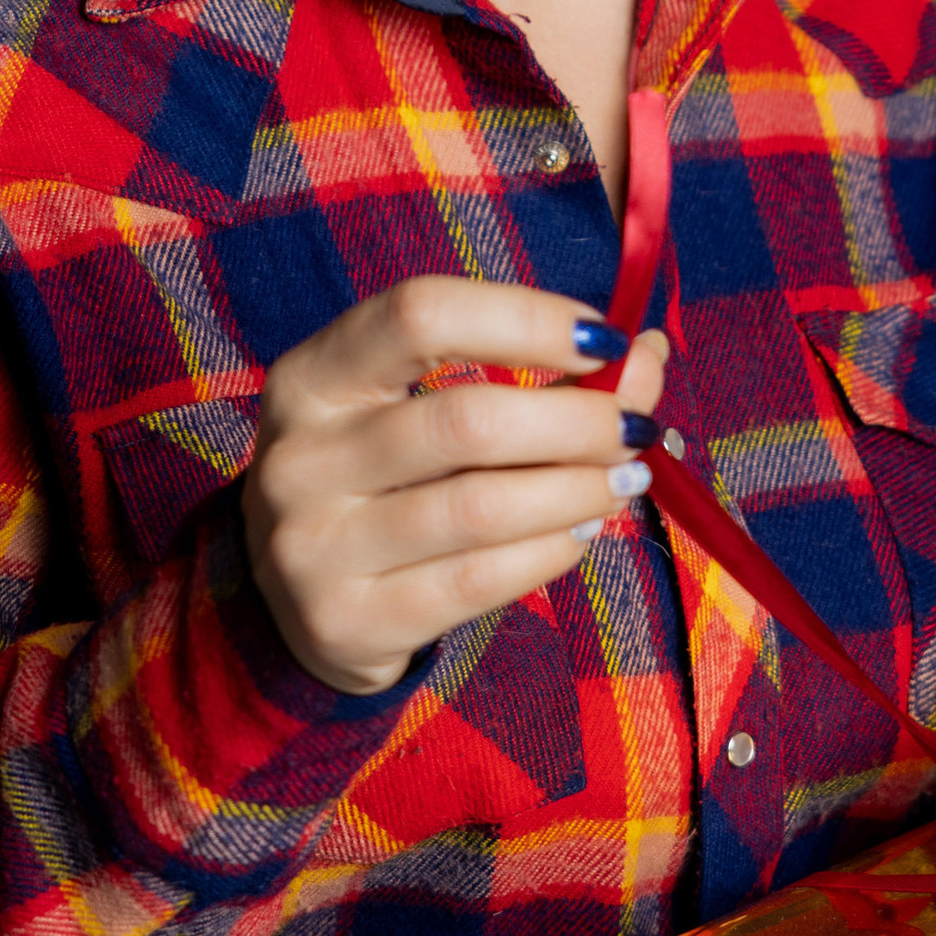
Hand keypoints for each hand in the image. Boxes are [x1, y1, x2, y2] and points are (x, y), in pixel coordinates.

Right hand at [242, 285, 669, 695]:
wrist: (290, 603)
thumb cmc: (378, 479)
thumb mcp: (416, 404)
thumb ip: (524, 369)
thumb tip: (645, 354)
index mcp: (311, 375)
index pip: (422, 315)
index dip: (527, 318)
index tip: (605, 342)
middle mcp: (300, 456)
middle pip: (467, 420)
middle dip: (578, 420)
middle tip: (635, 427)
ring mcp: (313, 547)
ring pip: (482, 507)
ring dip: (579, 489)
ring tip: (624, 479)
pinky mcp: (348, 621)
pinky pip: (479, 581)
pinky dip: (551, 550)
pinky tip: (583, 529)